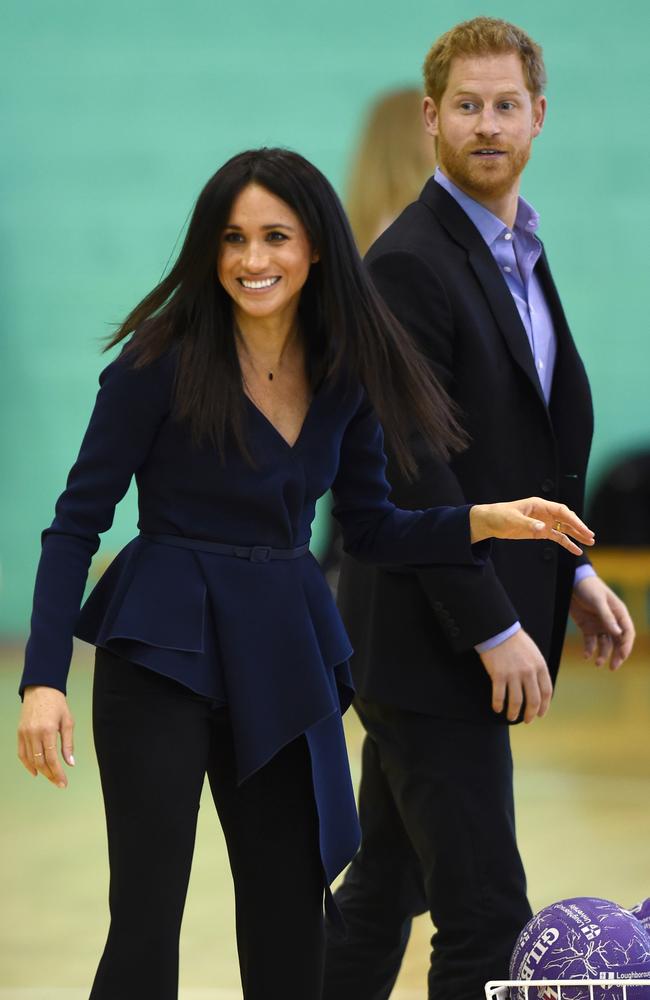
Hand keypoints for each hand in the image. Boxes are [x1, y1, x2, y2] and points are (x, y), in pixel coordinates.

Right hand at [17, 686, 74, 787]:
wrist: (41, 689)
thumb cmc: (57, 704)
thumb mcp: (68, 721)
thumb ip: (68, 744)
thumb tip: (70, 763)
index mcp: (48, 730)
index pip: (52, 759)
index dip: (58, 773)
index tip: (63, 783)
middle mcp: (34, 733)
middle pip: (41, 762)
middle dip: (50, 775)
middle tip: (59, 783)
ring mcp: (25, 734)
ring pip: (30, 760)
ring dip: (40, 772)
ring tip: (50, 778)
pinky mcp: (19, 733)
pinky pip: (21, 753)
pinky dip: (27, 764)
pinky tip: (35, 771)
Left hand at [470, 498, 593, 554]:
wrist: (489, 522)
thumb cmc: (500, 516)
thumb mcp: (512, 520)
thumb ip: (528, 524)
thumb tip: (543, 528)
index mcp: (540, 505)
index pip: (562, 511)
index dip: (573, 520)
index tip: (583, 529)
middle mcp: (545, 512)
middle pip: (567, 519)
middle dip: (579, 527)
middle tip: (591, 537)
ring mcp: (544, 522)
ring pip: (565, 528)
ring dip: (577, 535)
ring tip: (590, 542)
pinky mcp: (540, 532)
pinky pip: (557, 537)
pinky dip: (567, 543)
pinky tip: (576, 550)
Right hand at [479, 629, 552, 722]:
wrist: (498, 631)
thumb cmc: (516, 642)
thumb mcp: (534, 653)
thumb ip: (538, 669)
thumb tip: (539, 688)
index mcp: (540, 666)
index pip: (546, 692)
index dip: (544, 706)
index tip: (541, 714)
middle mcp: (529, 672)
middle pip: (533, 700)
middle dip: (531, 714)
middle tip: (527, 720)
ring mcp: (513, 674)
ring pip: (516, 701)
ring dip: (514, 713)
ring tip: (511, 717)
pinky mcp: (498, 675)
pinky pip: (499, 696)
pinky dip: (498, 704)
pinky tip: (497, 708)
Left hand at [570, 575, 634, 669]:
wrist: (572, 582)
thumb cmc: (589, 587)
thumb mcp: (598, 600)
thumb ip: (607, 616)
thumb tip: (618, 633)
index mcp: (619, 613)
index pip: (627, 633)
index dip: (626, 646)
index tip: (622, 656)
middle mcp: (611, 621)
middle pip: (618, 642)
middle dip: (617, 655)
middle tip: (613, 667)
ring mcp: (599, 625)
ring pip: (605, 644)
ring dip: (603, 655)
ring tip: (597, 663)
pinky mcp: (587, 627)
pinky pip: (591, 642)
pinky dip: (589, 650)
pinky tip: (586, 656)